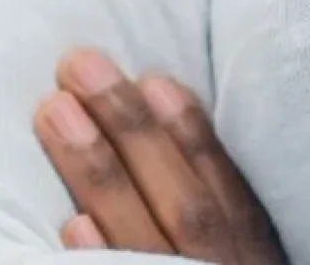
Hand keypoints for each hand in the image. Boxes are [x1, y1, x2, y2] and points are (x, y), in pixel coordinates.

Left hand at [33, 48, 285, 262]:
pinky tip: (72, 224)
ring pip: (146, 245)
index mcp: (255, 261)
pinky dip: (104, 264)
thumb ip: (220, 211)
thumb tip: (168, 111)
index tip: (152, 79)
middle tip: (79, 65)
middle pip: (187, 207)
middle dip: (133, 131)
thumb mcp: (244, 257)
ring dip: (102, 176)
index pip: (230, 196)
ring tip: (54, 113)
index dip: (194, 136)